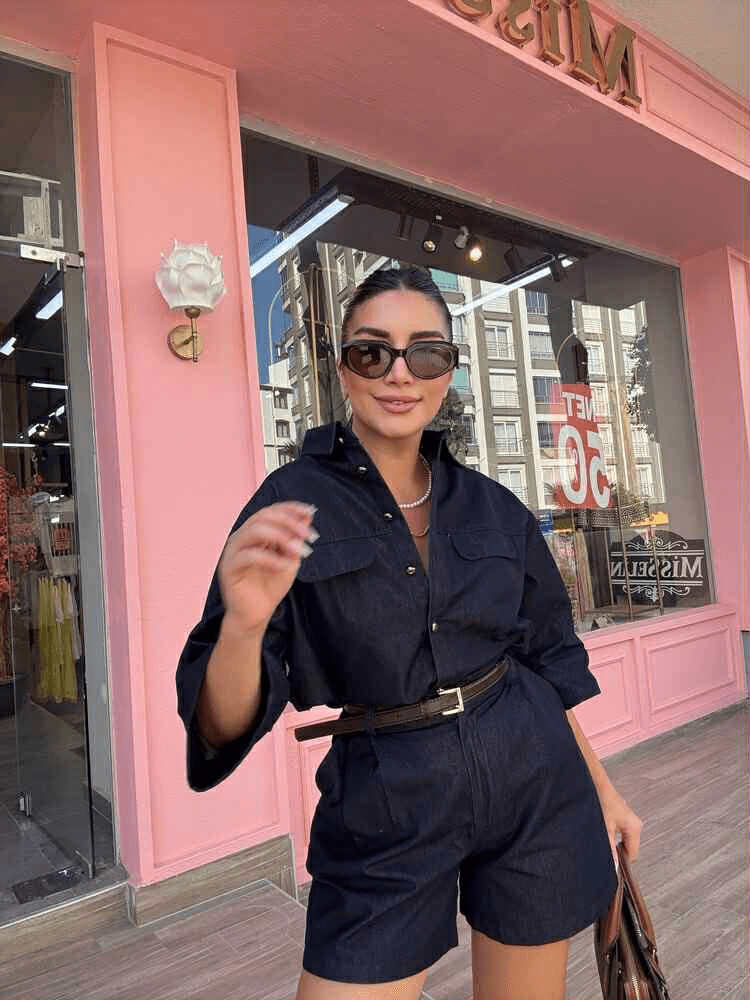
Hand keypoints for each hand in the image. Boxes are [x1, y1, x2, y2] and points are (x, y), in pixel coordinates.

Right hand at [218, 501, 316, 633]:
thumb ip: (296, 538)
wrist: (256, 615)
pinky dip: (270, 559)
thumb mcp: (290, 559)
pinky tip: (285, 566)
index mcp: (253, 533)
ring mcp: (232, 551)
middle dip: (290, 522)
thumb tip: (308, 513)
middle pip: (263, 517)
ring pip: (254, 530)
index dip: (290, 508)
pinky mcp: (228, 567)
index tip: (309, 511)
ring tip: (300, 550)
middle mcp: (241, 537)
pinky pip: (248, 556)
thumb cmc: (271, 586)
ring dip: (281, 537)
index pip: (270, 511)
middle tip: (310, 536)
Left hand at [599, 786, 642, 863]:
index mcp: (634, 827)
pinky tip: (601, 835)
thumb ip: (610, 848)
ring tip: (601, 843)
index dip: (622, 862)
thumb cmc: (602, 800)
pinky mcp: (620, 817)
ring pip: (623, 841)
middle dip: (617, 853)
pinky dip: (611, 837)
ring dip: (613, 845)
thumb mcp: (605, 827)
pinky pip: (619, 833)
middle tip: (603, 855)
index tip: (611, 867)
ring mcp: (628, 820)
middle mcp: (634, 824)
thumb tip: (614, 866)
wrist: (595, 782)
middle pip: (629, 848)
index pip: (633, 854)